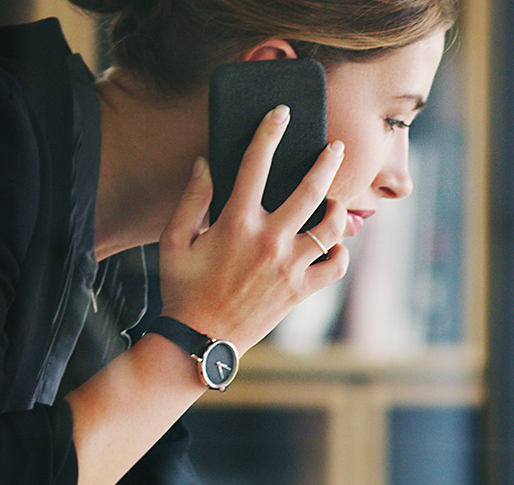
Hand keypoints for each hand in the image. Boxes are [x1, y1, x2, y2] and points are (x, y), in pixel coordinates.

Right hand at [156, 104, 349, 348]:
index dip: (270, 133)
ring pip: (332, 227)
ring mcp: (289, 267)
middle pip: (311, 189)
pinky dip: (340, 253)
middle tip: (336, 147)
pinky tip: (332, 245)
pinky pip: (335, 266)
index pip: (257, 164)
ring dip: (339, 208)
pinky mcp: (300, 292)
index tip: (281, 115)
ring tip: (335, 200)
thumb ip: (191, 199)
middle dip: (327, 162)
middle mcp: (269, 240)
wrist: (198, 341)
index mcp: (236, 222)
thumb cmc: (182, 289)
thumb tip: (205, 163)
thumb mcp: (173, 240)